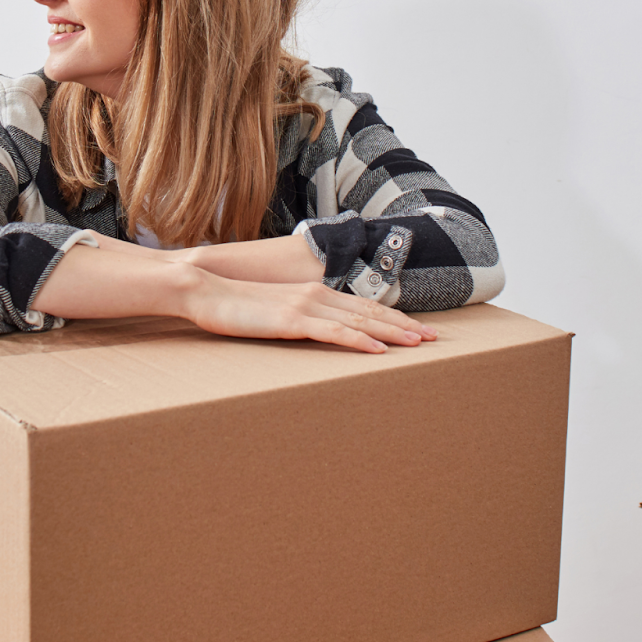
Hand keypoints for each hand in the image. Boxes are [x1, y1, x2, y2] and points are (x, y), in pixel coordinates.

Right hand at [178, 275, 435, 353]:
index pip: (363, 305)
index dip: (393, 317)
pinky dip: (360, 342)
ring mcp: (307, 307)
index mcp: (315, 292)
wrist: (207, 291)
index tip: (417, 328)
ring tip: (419, 344)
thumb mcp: (273, 309)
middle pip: (371, 311)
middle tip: (434, 338)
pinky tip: (379, 351)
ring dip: (392, 333)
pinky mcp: (293, 321)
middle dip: (405, 325)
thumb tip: (313, 330)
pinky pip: (335, 333)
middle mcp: (318, 295)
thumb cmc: (236, 304)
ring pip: (360, 321)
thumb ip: (297, 315)